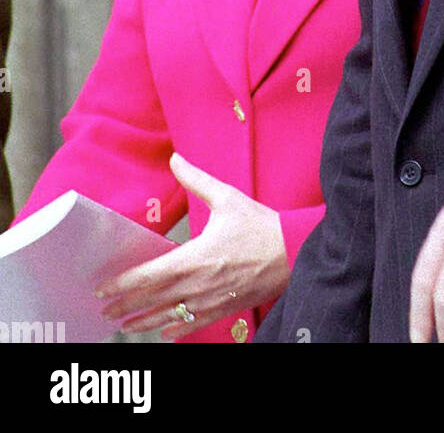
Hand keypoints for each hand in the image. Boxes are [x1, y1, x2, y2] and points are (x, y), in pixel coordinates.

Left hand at [96, 153, 289, 340]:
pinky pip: (193, 324)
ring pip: (168, 316)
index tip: (104, 288)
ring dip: (143, 321)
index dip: (124, 284)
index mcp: (196, 257)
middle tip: (105, 310)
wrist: (293, 252)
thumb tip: (175, 158)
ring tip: (125, 324)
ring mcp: (210, 300)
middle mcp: (198, 284)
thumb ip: (196, 179)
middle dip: (126, 306)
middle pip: (152, 299)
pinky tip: (164, 331)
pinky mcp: (224, 309)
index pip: (150, 275)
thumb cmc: (260, 225)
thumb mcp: (228, 198)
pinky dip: (175, 329)